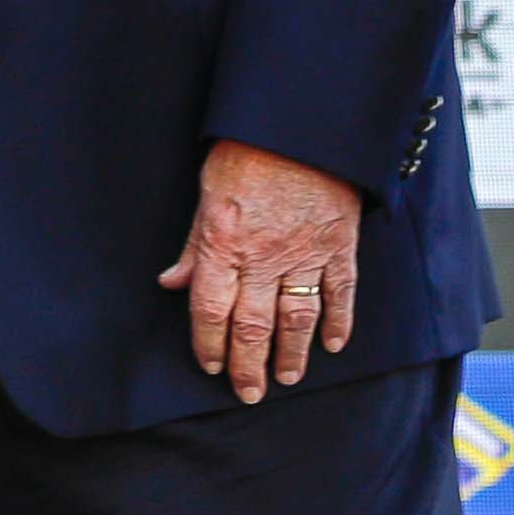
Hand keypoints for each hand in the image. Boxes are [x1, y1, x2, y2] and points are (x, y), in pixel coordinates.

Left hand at [160, 139, 360, 404]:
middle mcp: (265, 256)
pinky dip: (339, 321)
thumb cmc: (248, 150)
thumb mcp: (208, 192)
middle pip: (254, 326)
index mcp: (224, 243)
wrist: (302, 121)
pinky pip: (340, 292)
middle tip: (249, 393)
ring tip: (287, 377)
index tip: (211, 367)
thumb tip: (173, 282)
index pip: (212, 311)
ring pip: (298, 318)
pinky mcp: (339, 244)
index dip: (210, 345)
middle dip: (249, 366)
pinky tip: (334, 344)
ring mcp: (306, 253)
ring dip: (292, 354)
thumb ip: (195, 245)